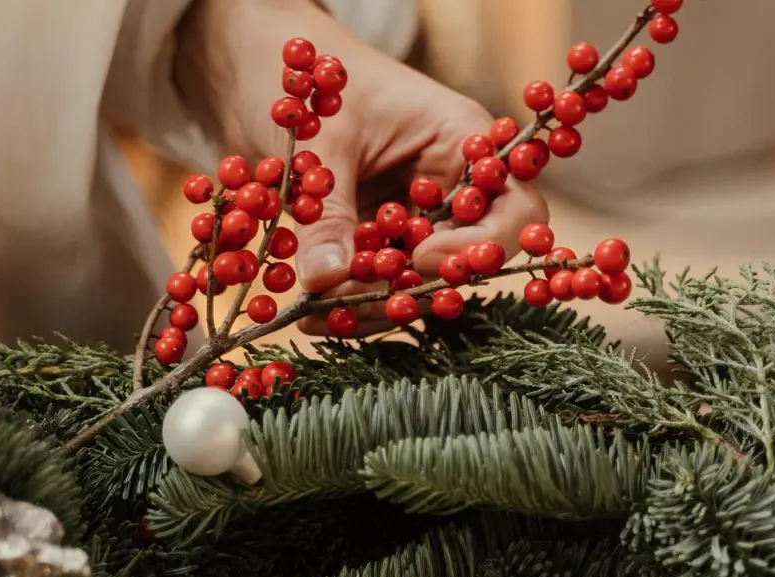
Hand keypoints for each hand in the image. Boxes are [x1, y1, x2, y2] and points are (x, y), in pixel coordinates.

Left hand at [291, 75, 548, 335]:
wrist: (261, 64)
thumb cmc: (307, 81)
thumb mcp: (319, 144)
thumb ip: (328, 212)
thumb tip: (327, 281)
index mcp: (461, 143)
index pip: (513, 211)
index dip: (479, 247)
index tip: (421, 260)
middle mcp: (447, 189)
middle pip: (460, 262)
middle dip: (408, 291)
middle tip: (345, 303)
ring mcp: (411, 218)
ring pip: (413, 283)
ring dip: (371, 307)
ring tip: (315, 315)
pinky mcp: (375, 238)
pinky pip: (376, 281)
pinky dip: (348, 301)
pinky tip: (313, 311)